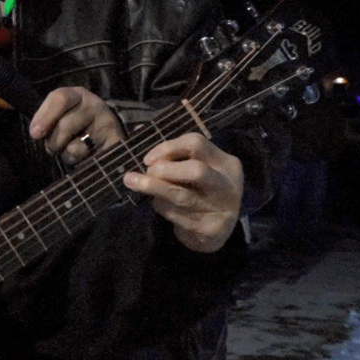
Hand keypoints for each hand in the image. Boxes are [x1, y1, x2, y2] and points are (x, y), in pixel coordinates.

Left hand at [29, 87, 125, 163]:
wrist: (107, 134)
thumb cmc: (75, 124)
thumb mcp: (60, 114)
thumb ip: (46, 118)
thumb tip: (35, 131)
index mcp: (77, 95)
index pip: (60, 98)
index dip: (44, 116)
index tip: (35, 134)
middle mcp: (94, 105)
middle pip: (64, 125)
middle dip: (53, 141)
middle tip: (54, 146)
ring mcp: (106, 124)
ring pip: (74, 147)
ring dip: (65, 154)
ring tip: (70, 149)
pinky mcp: (114, 143)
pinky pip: (89, 160)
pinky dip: (78, 162)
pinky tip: (83, 156)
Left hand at [123, 133, 242, 252]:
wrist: (216, 231)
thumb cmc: (199, 191)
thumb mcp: (195, 168)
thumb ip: (173, 153)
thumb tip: (137, 129)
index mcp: (225, 163)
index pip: (196, 143)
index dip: (167, 147)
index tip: (147, 159)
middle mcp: (228, 184)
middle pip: (195, 170)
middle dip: (163, 170)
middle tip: (147, 172)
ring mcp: (221, 208)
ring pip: (182, 196)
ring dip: (152, 187)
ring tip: (131, 182)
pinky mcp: (211, 229)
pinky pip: (177, 215)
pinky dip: (161, 207)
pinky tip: (157, 204)